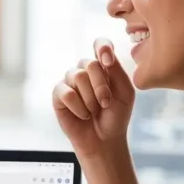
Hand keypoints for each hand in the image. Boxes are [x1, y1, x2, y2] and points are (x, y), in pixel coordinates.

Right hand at [52, 38, 134, 158]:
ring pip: (78, 77)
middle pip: (90, 63)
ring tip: (94, 111)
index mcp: (103, 66)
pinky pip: (67, 93)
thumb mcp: (125, 92)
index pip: (100, 44)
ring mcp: (70, 82)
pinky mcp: (58, 95)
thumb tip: (101, 56)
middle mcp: (85, 71)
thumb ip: (116, 71)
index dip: (102, 47)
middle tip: (106, 103)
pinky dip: (78, 107)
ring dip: (90, 99)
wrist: (104, 139)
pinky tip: (83, 115)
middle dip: (101, 86)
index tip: (108, 62)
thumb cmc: (116, 116)